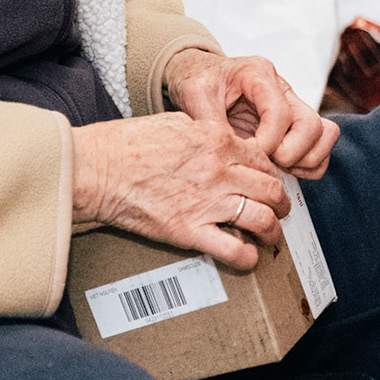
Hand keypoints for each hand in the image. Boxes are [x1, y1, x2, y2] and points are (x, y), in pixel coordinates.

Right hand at [71, 113, 290, 269]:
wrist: (98, 168)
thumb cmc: (127, 144)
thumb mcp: (176, 122)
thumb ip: (206, 133)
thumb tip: (223, 143)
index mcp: (217, 140)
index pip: (263, 159)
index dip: (272, 174)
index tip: (270, 183)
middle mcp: (219, 169)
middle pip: (271, 189)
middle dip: (281, 203)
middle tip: (279, 210)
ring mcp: (207, 201)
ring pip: (262, 219)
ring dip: (272, 231)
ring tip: (270, 236)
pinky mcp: (189, 230)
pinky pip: (234, 249)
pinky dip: (247, 257)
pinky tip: (248, 256)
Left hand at [163, 48, 339, 178]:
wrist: (200, 73)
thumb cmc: (199, 79)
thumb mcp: (194, 94)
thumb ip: (209, 123)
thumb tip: (222, 155)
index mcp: (258, 73)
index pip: (279, 112)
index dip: (267, 141)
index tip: (248, 154)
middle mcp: (282, 88)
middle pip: (311, 124)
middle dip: (290, 153)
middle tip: (265, 163)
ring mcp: (293, 105)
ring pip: (324, 134)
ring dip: (304, 159)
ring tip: (275, 166)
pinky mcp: (295, 123)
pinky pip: (321, 145)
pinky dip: (310, 164)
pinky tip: (284, 168)